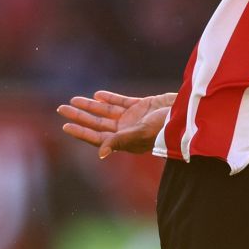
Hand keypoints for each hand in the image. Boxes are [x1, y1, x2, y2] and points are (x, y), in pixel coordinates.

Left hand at [57, 90, 174, 157]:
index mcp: (125, 140)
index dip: (81, 132)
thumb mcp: (140, 133)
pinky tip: (97, 95)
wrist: (187, 115)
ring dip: (91, 106)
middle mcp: (127, 130)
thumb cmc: (165, 127)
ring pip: (107, 111)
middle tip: (61, 108)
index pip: (98, 137)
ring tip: (74, 100)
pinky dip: (110, 98)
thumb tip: (100, 154)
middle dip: (80, 116)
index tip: (65, 125)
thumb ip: (119, 141)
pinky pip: (122, 101)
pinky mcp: (142, 106)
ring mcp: (134, 118)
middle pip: (98, 123)